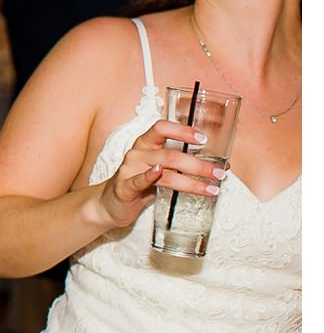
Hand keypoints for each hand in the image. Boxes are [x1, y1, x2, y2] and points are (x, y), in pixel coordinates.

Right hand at [97, 118, 224, 227]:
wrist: (110, 205)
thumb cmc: (139, 184)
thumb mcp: (160, 170)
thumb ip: (184, 166)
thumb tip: (222, 166)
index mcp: (145, 144)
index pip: (161, 128)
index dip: (182, 130)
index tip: (203, 139)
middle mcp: (137, 153)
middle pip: (170, 154)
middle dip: (198, 165)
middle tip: (219, 173)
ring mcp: (129, 170)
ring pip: (162, 170)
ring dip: (190, 180)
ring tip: (210, 188)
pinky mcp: (123, 188)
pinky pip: (137, 181)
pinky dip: (149, 176)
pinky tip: (159, 173)